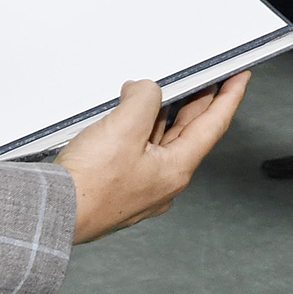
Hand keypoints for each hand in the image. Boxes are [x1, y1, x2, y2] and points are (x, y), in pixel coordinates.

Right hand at [58, 74, 250, 242]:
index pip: (213, 125)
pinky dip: (140, 129)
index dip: (229, 97)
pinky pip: (140, 150)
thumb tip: (145, 91)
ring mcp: (142, 186)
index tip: (240, 79)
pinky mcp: (121, 186)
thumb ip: (143, 99)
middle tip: (207, 79)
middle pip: (188, 132)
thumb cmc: (87, 187)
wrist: (52, 214)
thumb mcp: (123, 128)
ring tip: (162, 91)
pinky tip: (128, 117)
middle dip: (197, 102)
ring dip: (163, 114)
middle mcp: (163, 181)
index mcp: (175, 170)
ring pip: (161, 141)